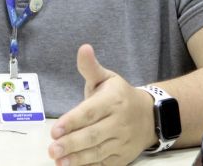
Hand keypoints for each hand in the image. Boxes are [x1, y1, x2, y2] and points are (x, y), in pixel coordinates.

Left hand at [48, 44, 154, 165]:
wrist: (150, 116)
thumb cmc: (119, 96)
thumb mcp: (107, 78)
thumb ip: (90, 67)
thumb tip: (83, 48)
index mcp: (113, 100)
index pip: (90, 112)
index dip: (72, 121)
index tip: (55, 129)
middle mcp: (119, 122)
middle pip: (93, 135)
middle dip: (72, 143)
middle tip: (52, 149)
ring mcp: (122, 141)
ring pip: (99, 151)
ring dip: (78, 158)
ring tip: (59, 161)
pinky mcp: (123, 157)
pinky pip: (105, 163)